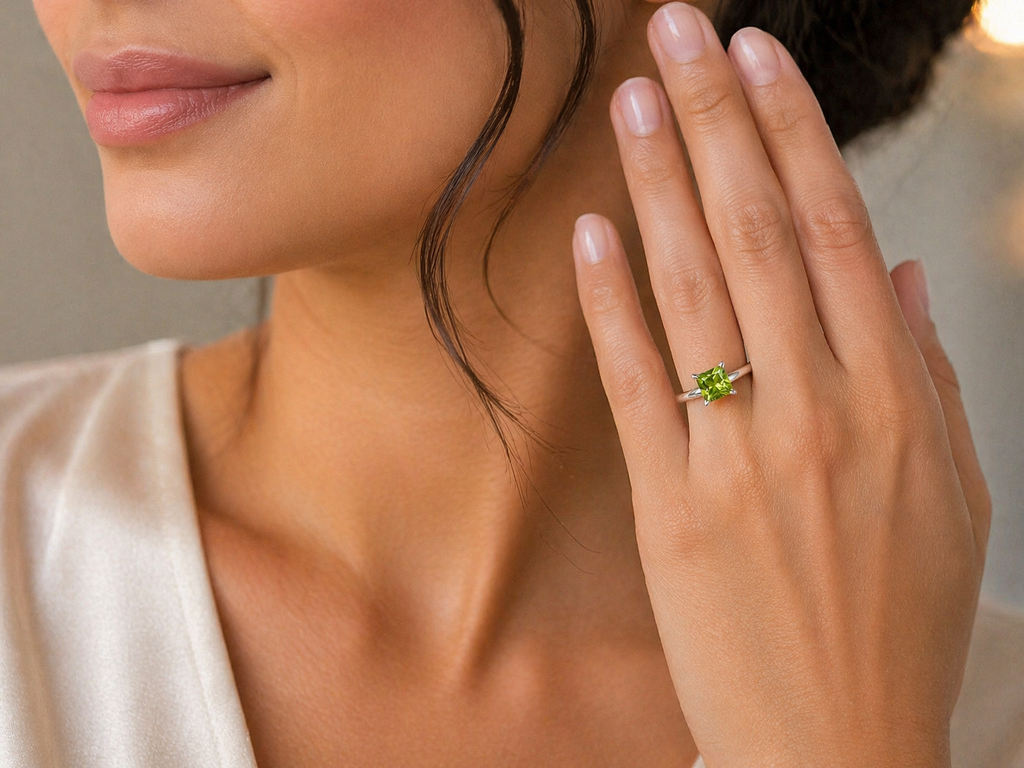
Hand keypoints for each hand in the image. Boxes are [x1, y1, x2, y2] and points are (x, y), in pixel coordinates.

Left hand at [571, 4, 990, 766]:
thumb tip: (901, 270)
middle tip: (681, 30)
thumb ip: (926, 371)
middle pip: (760, 236)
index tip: (760, 60)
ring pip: (696, 291)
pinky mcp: (671, 507)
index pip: (837, 232)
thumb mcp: (955, 492)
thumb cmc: (899, 619)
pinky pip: (639, 386)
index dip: (793, 136)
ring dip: (659, 185)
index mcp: (898, 399)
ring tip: (633, 100)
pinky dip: (612, 304)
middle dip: (719, 120)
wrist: (837, 743)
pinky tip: (589, 233)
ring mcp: (741, 458)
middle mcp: (822, 412)